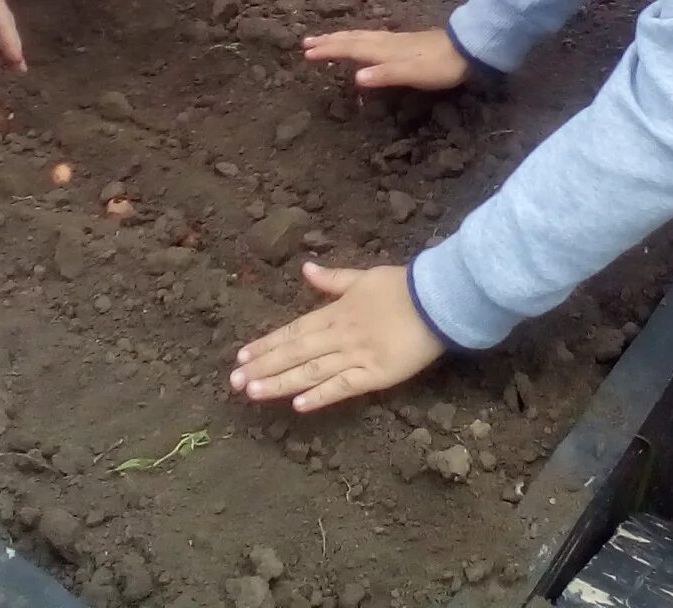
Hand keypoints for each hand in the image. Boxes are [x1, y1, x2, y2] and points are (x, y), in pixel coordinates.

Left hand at [231, 263, 445, 410]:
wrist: (438, 300)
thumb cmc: (402, 286)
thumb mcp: (363, 277)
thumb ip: (333, 278)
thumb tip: (306, 267)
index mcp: (335, 312)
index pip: (293, 330)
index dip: (266, 344)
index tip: (241, 356)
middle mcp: (339, 335)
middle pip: (295, 352)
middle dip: (263, 367)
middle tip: (235, 381)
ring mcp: (357, 356)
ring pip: (311, 371)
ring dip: (281, 383)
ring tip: (253, 393)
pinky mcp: (376, 375)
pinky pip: (343, 387)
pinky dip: (321, 396)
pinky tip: (299, 406)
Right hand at [303, 28, 469, 90]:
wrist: (467, 49)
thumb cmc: (439, 65)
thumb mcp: (412, 73)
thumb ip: (385, 75)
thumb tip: (356, 77)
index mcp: (383, 50)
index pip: (350, 49)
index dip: (328, 50)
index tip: (306, 52)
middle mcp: (385, 42)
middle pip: (352, 39)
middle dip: (329, 41)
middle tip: (306, 42)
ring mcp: (395, 40)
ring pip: (361, 37)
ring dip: (341, 38)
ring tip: (325, 38)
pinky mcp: (404, 42)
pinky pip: (370, 38)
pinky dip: (357, 39)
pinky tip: (361, 42)